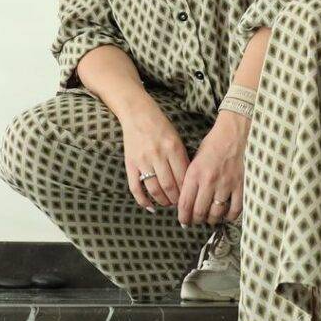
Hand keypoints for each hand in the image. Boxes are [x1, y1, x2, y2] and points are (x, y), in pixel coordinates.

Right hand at [119, 96, 189, 211]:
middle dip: (176, 199)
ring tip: (167, 203)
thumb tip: (188, 182)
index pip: (183, 177)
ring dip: (162, 201)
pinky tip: (150, 206)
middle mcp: (158, 155)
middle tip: (179, 204)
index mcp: (173, 148)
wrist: (137, 114)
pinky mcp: (130, 164)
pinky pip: (135, 187)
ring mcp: (143, 160)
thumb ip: (182, 158)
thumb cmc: (161, 126)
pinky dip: (143, 200)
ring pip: (154, 189)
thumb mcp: (177, 138)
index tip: (190, 197)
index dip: (187, 191)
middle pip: (170, 186)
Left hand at [178, 110, 250, 226]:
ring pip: (216, 213)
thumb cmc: (214, 145)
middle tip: (196, 221)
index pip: (185, 204)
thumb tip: (186, 200)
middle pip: (199, 212)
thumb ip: (190, 180)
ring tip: (210, 218)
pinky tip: (226, 215)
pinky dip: (230, 216)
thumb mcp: (195, 160)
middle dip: (196, 220)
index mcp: (195, 174)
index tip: (184, 221)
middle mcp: (209, 181)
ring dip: (211, 219)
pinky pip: (235, 209)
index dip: (183, 217)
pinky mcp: (241, 186)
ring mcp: (226, 185)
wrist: (234, 134)